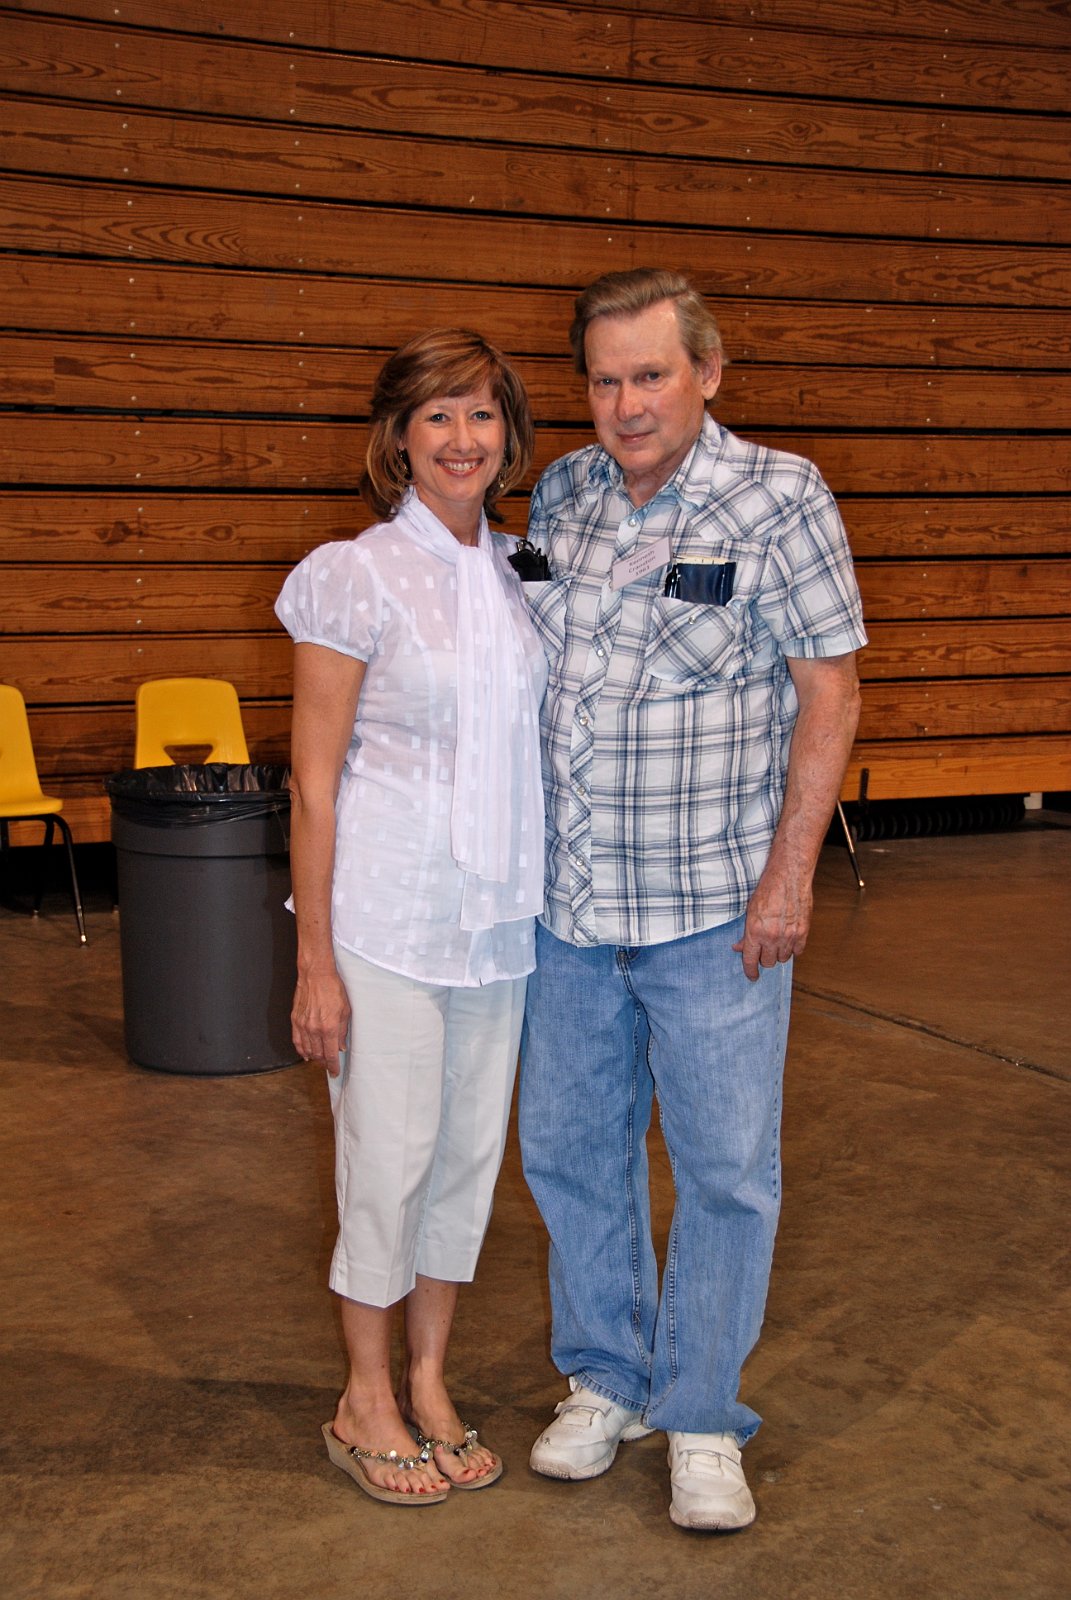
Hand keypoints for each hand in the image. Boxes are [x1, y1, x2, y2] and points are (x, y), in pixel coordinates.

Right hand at [292, 967, 350, 1075]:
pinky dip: (301, 1049)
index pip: (331, 1055)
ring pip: (307, 1050)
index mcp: (329, 1027)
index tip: (335, 1072)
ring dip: (313, 1057)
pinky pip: (297, 1040)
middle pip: (318, 1054)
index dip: (333, 1066)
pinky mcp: (295, 1020)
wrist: (316, 975)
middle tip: (329, 1065)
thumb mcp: (346, 1010)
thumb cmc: (333, 989)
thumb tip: (341, 1046)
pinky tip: (305, 1054)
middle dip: (324, 1063)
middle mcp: (315, 1029)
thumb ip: (343, 1031)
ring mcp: (303, 1025)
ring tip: (319, 1060)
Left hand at [732, 865, 812, 981]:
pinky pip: (798, 952)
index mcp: (755, 932)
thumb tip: (739, 947)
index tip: (752, 977)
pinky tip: (789, 939)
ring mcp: (789, 936)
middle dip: (764, 958)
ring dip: (779, 953)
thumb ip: (746, 933)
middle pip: (768, 962)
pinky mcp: (803, 932)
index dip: (750, 972)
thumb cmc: (767, 891)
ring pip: (783, 958)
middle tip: (764, 949)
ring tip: (777, 941)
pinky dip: (793, 949)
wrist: (789, 877)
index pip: (751, 961)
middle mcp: (772, 937)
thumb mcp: (749, 912)